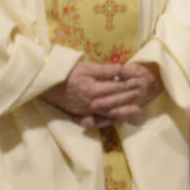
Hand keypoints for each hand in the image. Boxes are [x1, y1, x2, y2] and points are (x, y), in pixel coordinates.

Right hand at [41, 60, 163, 128]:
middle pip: (114, 102)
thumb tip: (124, 69)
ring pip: (107, 114)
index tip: (140, 81)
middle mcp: (91, 103)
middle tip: (142, 95)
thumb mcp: (87, 67)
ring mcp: (84, 111)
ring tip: (135, 111)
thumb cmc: (67, 72)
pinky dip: (106, 122)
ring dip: (122, 113)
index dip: (130, 84)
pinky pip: (94, 121)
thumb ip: (106, 70)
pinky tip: (115, 120)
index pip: (116, 88)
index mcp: (93, 89)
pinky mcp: (78, 114)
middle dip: (129, 98)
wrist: (46, 83)